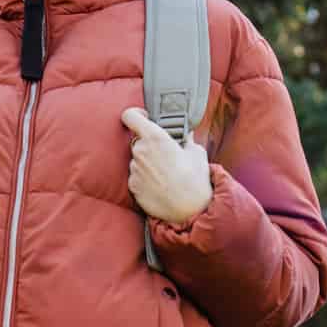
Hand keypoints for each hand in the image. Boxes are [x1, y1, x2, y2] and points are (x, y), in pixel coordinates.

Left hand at [122, 107, 212, 225]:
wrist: (189, 211)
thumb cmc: (195, 181)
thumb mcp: (197, 153)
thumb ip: (186, 140)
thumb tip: (185, 135)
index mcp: (155, 138)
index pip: (130, 116)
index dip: (135, 115)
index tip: (143, 117)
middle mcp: (140, 151)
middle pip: (138, 141)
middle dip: (149, 145)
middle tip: (166, 154)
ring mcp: (134, 170)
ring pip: (138, 160)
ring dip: (148, 163)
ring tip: (166, 174)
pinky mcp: (133, 186)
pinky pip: (137, 176)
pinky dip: (145, 178)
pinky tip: (161, 185)